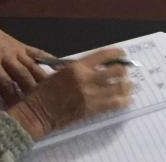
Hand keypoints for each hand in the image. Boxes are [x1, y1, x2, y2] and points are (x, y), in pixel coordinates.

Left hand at [0, 12, 50, 104]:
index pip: (5, 83)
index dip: (12, 98)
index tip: (18, 112)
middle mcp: (6, 55)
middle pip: (23, 75)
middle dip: (31, 92)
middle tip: (40, 106)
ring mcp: (16, 49)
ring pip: (33, 66)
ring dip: (43, 80)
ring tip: (53, 93)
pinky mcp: (21, 44)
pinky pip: (37, 52)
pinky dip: (49, 60)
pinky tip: (59, 69)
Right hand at [7, 48, 131, 140]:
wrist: (37, 113)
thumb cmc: (45, 92)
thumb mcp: (60, 73)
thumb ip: (79, 69)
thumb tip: (98, 66)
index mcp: (77, 67)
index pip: (104, 55)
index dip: (117, 53)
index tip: (122, 54)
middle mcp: (86, 79)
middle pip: (117, 71)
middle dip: (123, 71)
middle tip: (123, 73)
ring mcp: (90, 95)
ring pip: (119, 88)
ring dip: (126, 86)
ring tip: (129, 86)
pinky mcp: (92, 110)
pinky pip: (114, 104)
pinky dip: (122, 101)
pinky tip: (125, 100)